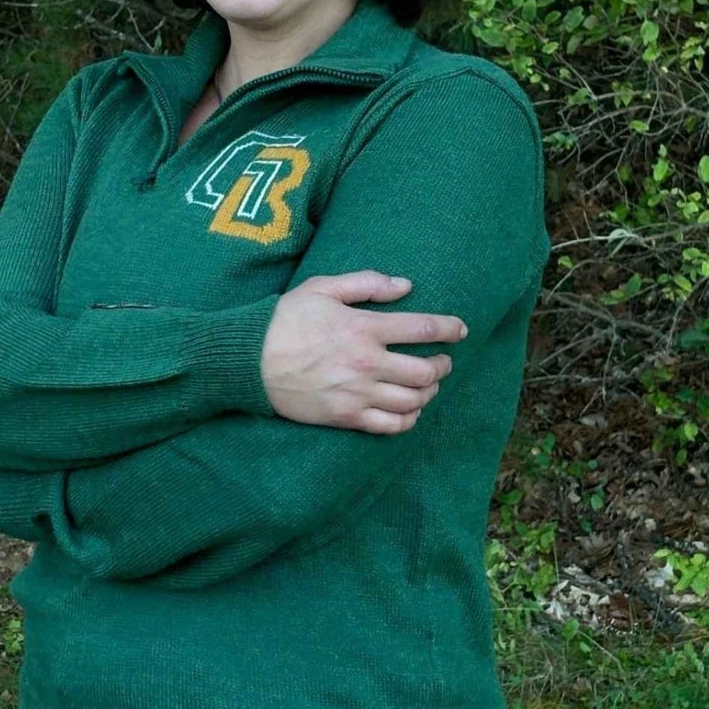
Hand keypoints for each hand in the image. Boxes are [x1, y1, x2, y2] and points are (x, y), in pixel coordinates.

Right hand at [260, 272, 466, 433]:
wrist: (248, 361)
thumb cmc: (284, 320)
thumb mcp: (323, 288)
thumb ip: (366, 283)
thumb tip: (405, 285)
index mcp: (364, 327)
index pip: (423, 329)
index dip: (450, 329)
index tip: (460, 330)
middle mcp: (366, 363)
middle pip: (426, 371)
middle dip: (443, 366)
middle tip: (443, 361)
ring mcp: (357, 393)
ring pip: (413, 401)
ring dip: (429, 393)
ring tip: (428, 385)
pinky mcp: (346, 416)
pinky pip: (390, 426)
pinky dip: (408, 420)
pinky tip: (408, 410)